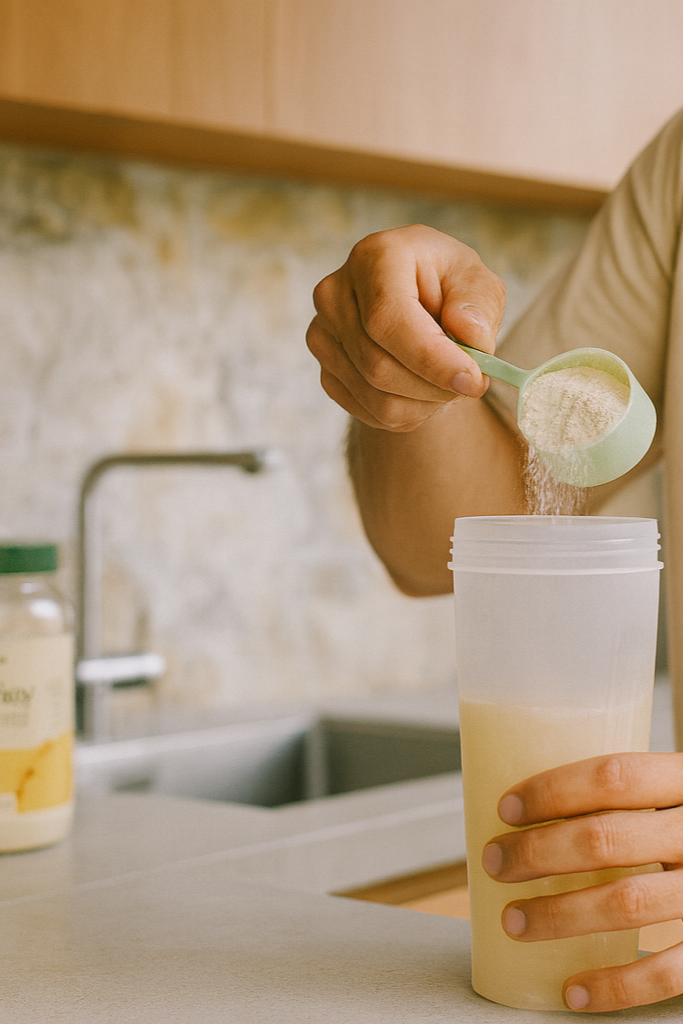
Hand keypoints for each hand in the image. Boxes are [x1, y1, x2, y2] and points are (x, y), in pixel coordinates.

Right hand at [306, 224, 505, 430]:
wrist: (420, 304)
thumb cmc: (449, 288)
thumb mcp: (478, 283)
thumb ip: (480, 304)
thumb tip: (470, 335)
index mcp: (375, 257)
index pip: (389, 319)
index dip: (431, 358)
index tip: (472, 381)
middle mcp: (335, 293)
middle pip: (379, 366)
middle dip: (433, 386)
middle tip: (470, 384)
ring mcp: (322, 333)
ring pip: (375, 396)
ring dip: (424, 402)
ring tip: (446, 382)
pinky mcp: (325, 368)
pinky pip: (368, 411)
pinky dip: (406, 412)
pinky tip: (421, 389)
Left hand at [482, 752, 682, 1011]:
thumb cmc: (682, 824)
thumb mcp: (667, 793)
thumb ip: (621, 798)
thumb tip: (522, 814)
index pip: (614, 776)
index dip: (554, 790)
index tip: (507, 809)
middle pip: (607, 838)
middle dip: (538, 852)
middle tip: (496, 863)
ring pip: (627, 903)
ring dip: (559, 915)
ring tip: (514, 921)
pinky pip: (667, 972)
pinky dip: (616, 986)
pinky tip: (574, 990)